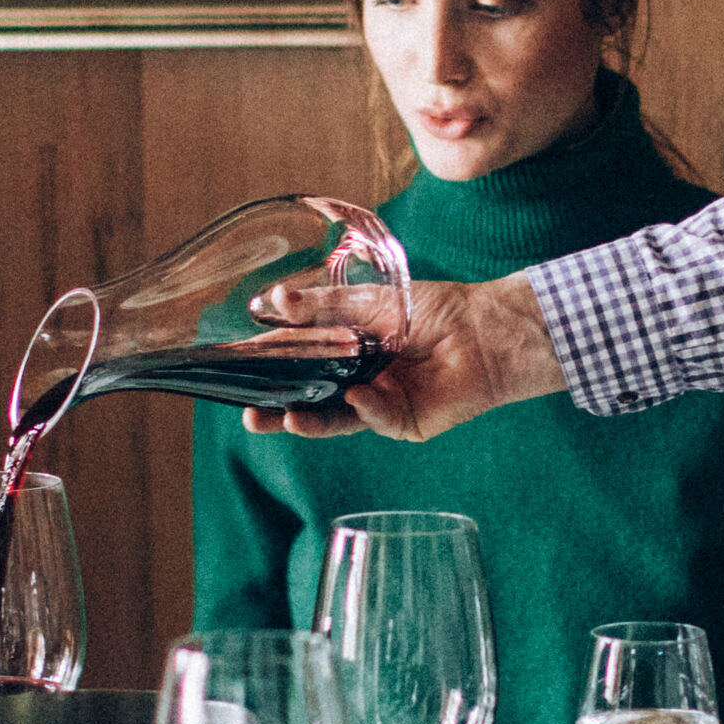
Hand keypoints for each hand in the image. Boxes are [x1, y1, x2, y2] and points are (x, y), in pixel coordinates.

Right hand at [242, 276, 563, 441]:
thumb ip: (322, 306)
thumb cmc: (433, 309)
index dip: (272, 368)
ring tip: (283, 419)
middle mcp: (358, 382)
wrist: (484, 328)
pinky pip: (378, 420)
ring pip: (336, 420)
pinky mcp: (406, 423)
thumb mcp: (369, 301)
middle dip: (278, 410)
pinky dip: (367, 408)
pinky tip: (358, 396)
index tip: (238, 369)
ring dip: (308, 422)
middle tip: (249, 414)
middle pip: (310, 402)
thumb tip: (272, 300)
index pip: (300, 365)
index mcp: (346, 353)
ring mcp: (380, 405)